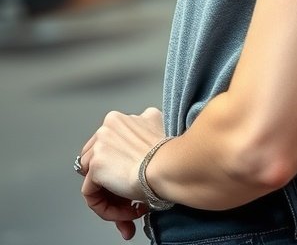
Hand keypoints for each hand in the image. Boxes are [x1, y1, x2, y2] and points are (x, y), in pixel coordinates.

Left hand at [79, 107, 164, 232]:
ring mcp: (99, 146)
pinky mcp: (96, 167)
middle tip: (130, 204)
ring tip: (131, 211)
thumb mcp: (158, 127)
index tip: (134, 183)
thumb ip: (146, 129)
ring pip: (93, 179)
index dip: (120, 168)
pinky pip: (91, 195)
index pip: (109, 146)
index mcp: (120, 118)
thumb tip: (142, 142)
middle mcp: (107, 127)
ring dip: (112, 200)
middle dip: (113, 186)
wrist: (170, 165)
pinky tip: (126, 214)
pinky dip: (106, 209)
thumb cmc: (171, 153)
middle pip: (99, 162)